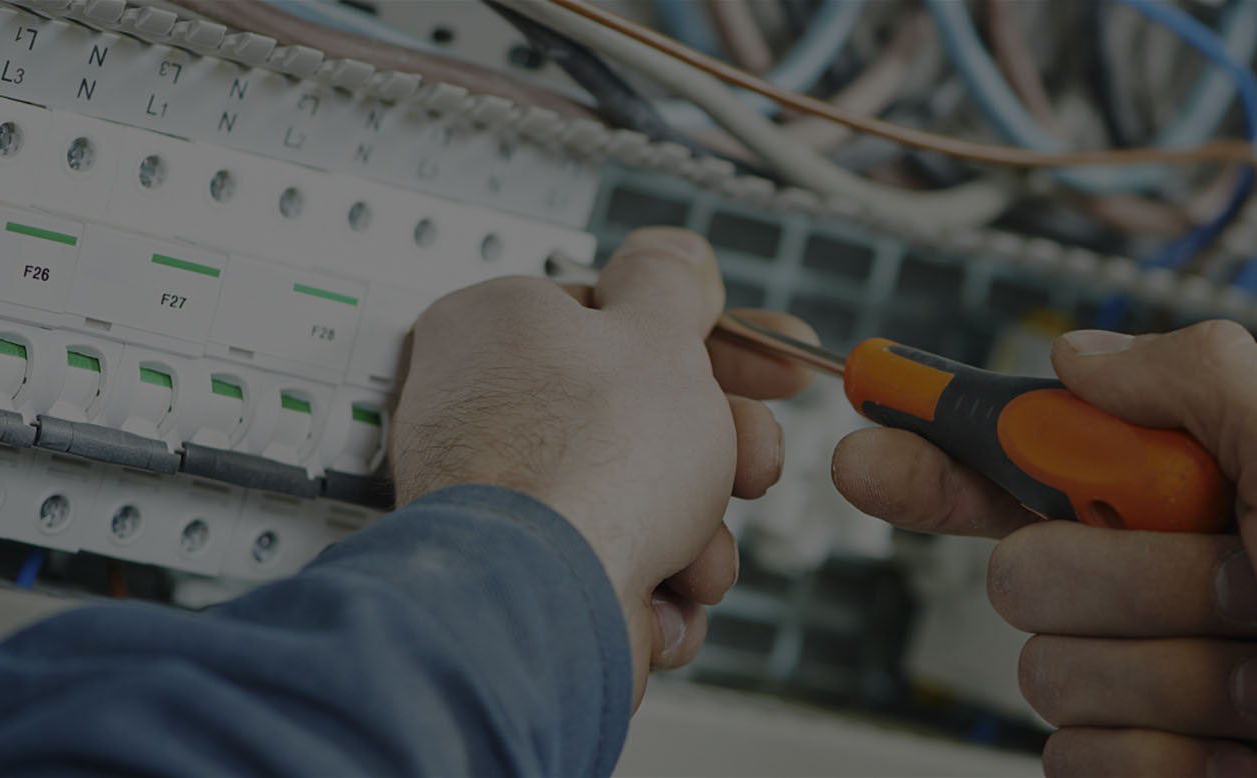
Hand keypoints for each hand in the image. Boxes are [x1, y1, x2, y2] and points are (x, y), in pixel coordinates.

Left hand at [391, 227, 815, 704]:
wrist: (542, 607)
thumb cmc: (585, 464)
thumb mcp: (657, 335)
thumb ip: (671, 284)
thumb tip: (672, 251)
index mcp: (502, 327)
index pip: (624, 320)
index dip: (716, 345)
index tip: (771, 369)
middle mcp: (485, 409)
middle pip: (640, 418)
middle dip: (718, 454)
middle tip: (752, 463)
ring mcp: (500, 500)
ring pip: (637, 502)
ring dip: (695, 534)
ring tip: (697, 556)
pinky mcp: (520, 577)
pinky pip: (611, 568)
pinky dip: (652, 588)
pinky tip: (660, 599)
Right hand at [832, 321, 1256, 775]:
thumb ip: (1197, 382)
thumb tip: (1074, 351)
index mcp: (1168, 493)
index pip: (1014, 460)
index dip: (930, 446)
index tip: (864, 436)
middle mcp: (1137, 581)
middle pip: (1021, 572)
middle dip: (1148, 587)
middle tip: (1256, 592)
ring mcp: (1134, 680)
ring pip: (1052, 676)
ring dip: (1186, 681)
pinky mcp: (1136, 767)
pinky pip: (1081, 762)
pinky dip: (1179, 760)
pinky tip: (1252, 754)